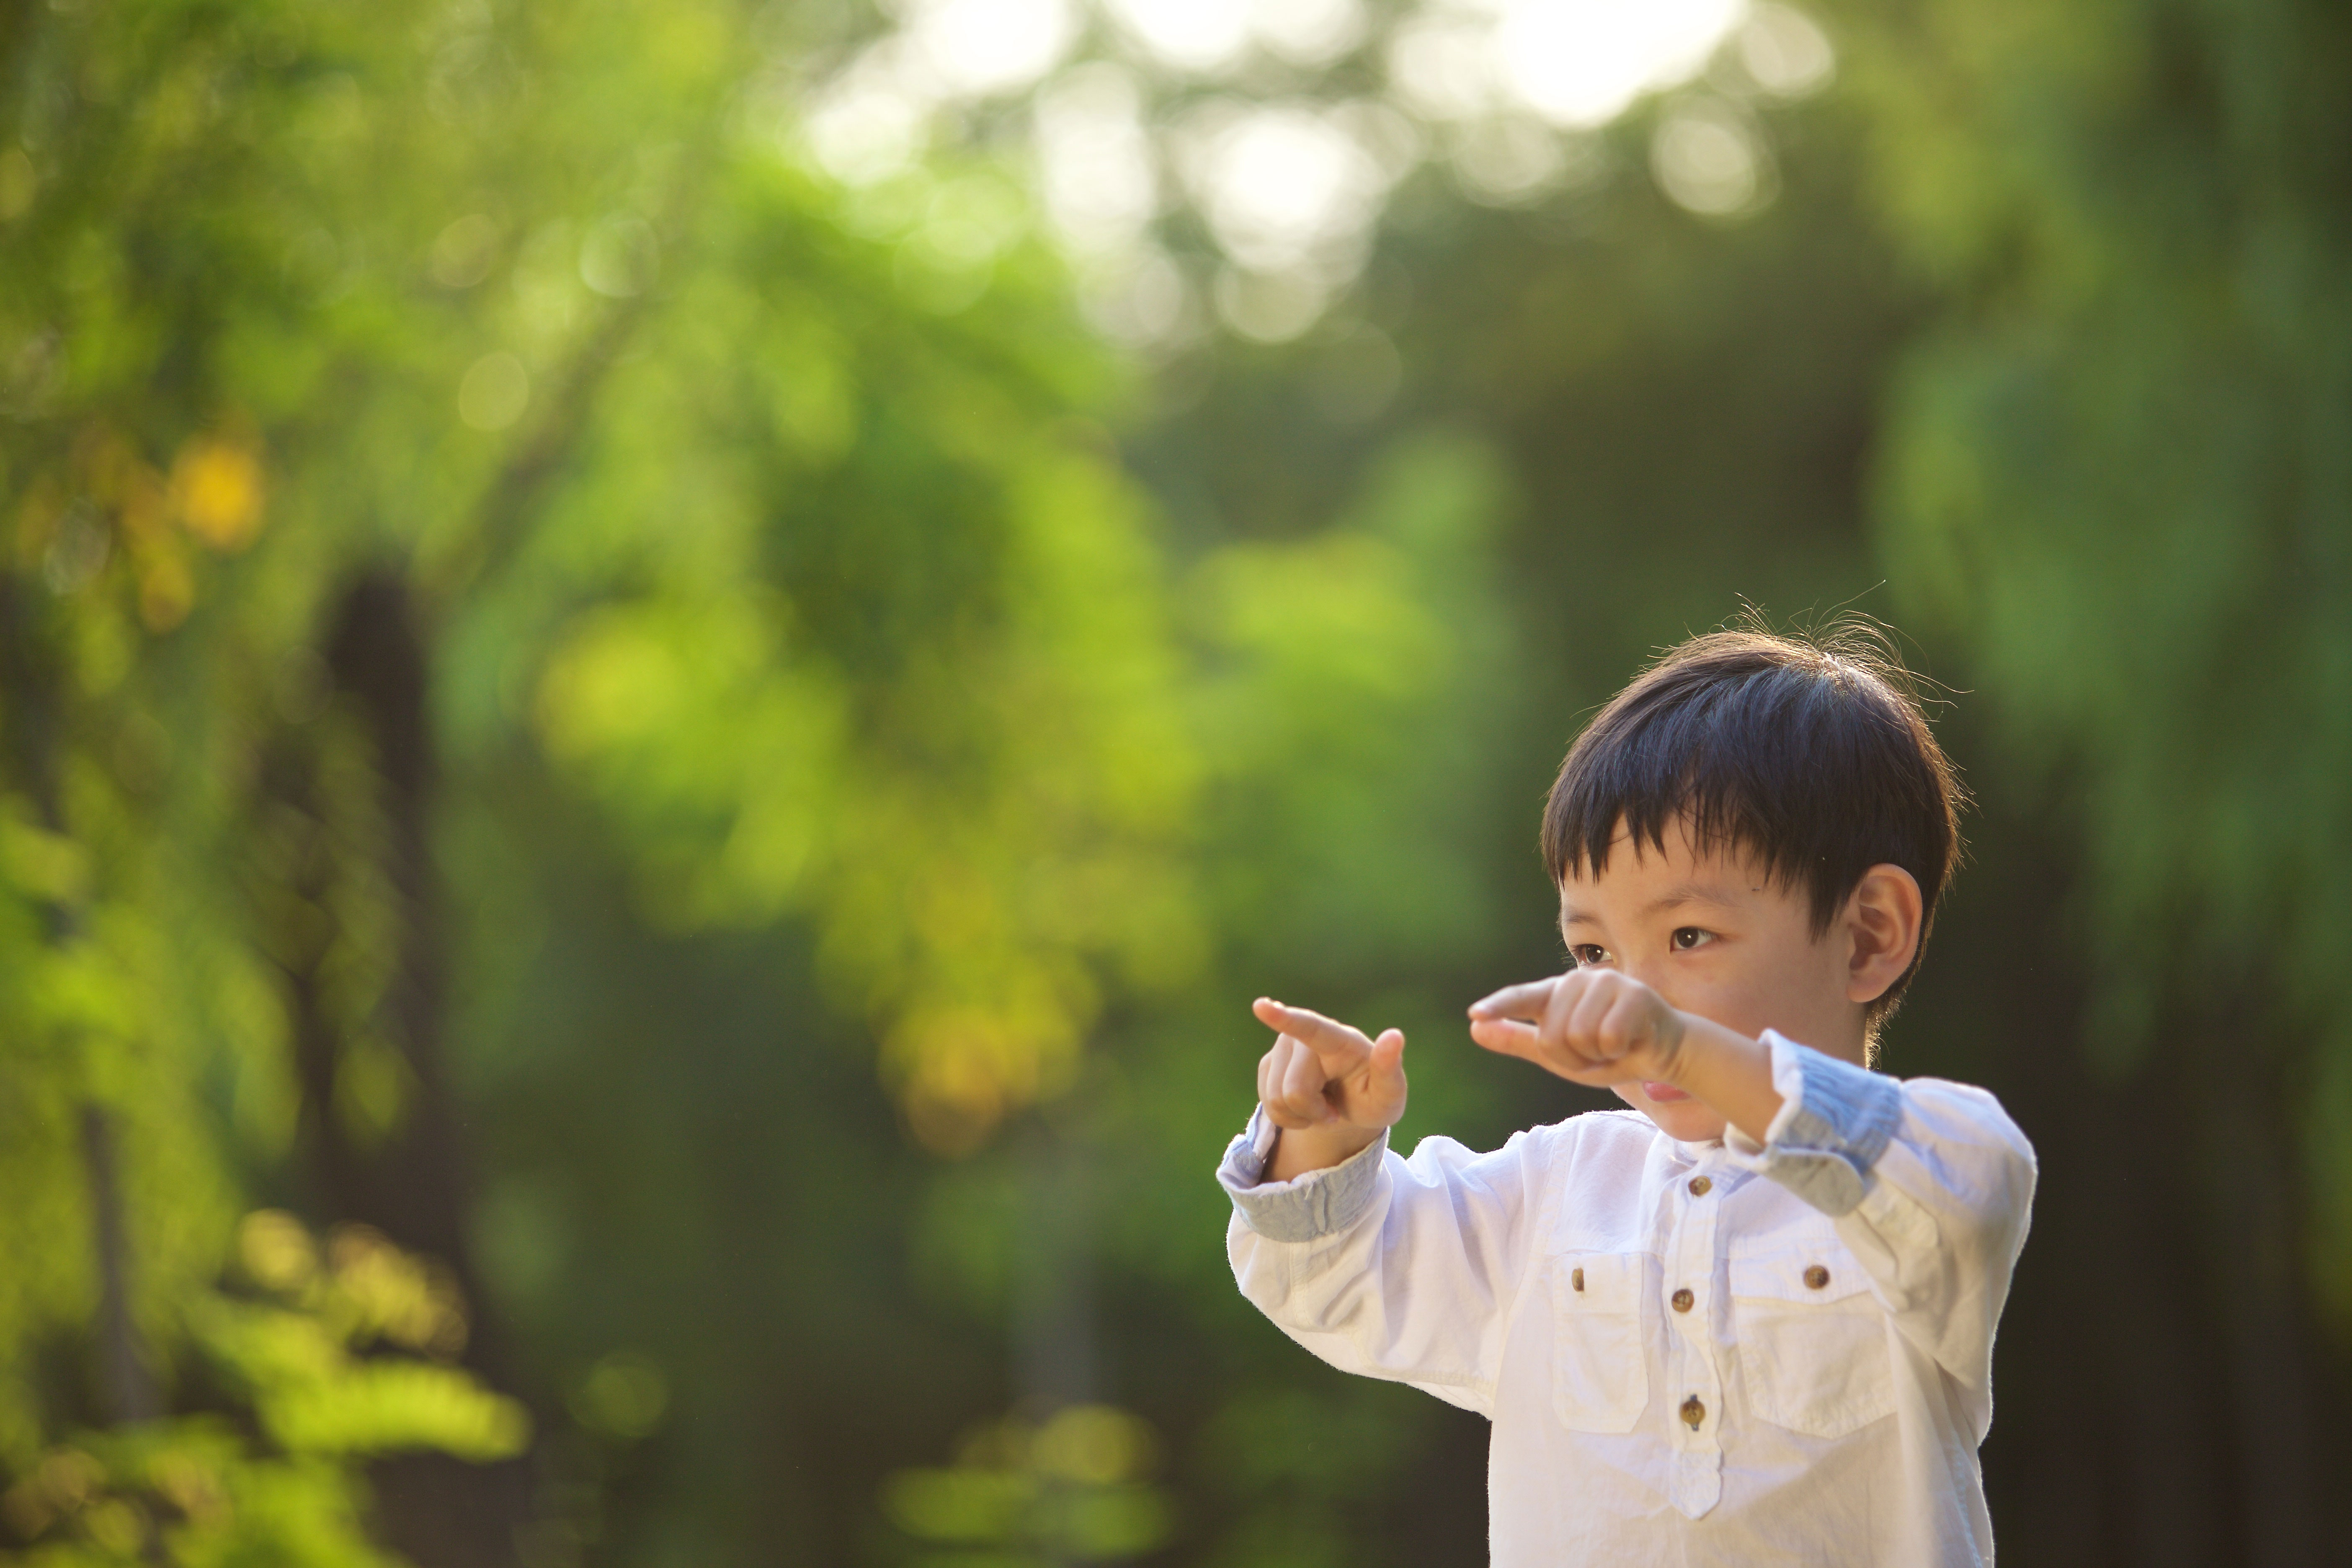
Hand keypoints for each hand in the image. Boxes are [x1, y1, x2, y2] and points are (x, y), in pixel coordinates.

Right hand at [1251, 998, 1406, 1179]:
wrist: (1350, 1107)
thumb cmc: (1373, 1099)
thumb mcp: (1389, 1096)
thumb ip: (1391, 1069)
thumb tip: (1394, 1035)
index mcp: (1340, 1039)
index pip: (1311, 1028)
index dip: (1285, 1019)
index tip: (1260, 1005)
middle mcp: (1306, 1038)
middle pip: (1294, 1090)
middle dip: (1313, 1112)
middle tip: (1334, 1111)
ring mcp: (1284, 1048)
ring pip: (1277, 1100)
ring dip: (1300, 1116)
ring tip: (1321, 1107)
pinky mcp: (1268, 1063)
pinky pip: (1267, 1106)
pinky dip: (1288, 1117)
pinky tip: (1305, 1107)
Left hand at [1465, 969, 1687, 1088]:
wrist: (1664, 1053)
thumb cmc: (1609, 1053)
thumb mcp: (1559, 1055)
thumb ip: (1519, 1040)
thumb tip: (1474, 1028)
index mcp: (1556, 993)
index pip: (1522, 998)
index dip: (1499, 1007)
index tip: (1476, 1015)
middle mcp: (1577, 981)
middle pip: (1551, 1036)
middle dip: (1572, 1059)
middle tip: (1595, 1054)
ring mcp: (1607, 983)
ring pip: (1578, 1037)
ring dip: (1595, 1056)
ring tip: (1612, 1047)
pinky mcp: (1634, 993)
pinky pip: (1607, 1037)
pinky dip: (1617, 1051)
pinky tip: (1630, 1041)